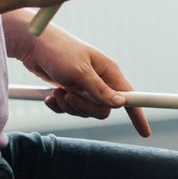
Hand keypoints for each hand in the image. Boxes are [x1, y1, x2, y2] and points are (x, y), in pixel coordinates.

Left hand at [14, 23, 149, 136]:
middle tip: (69, 96)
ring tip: (57, 91)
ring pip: (85, 111)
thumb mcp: (79, 71)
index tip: (145, 133)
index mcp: (108, 72)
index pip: (129, 96)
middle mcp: (99, 80)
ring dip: (68, 106)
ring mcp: (84, 87)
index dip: (138, 115)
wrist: (33, 45)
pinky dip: (58, 106)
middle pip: (102, 110)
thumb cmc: (59, 51)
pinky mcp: (70, 91)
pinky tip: (49, 97)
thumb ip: (99, 90)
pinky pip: (70, 109)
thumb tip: (121, 104)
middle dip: (84, 107)